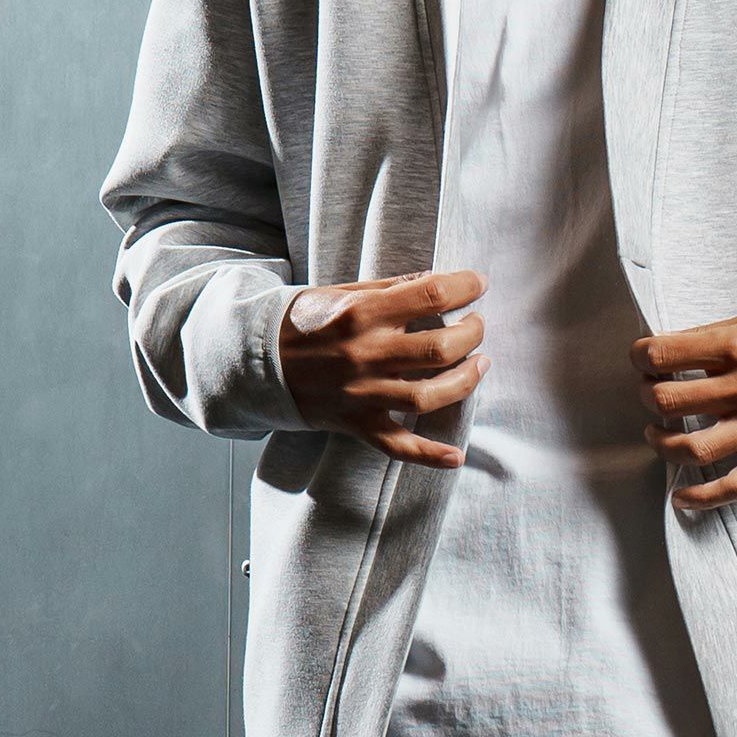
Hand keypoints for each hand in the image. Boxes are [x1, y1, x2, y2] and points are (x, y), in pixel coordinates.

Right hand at [278, 268, 489, 466]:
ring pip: (428, 397)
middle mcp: (365, 354)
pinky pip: (397, 445)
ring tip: (481, 364)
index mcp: (363, 312)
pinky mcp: (355, 423)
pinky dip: (429, 455)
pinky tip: (457, 456)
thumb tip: (433, 280)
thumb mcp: (342, 292)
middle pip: (439, 348)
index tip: (479, 283)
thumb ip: (389, 288)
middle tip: (478, 324)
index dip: (466, 286)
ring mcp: (361, 393)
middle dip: (472, 333)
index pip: (432, 294)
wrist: (255, 359)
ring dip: (466, 381)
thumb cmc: (303, 320)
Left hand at [632, 296, 736, 510]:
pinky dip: (703, 497)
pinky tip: (681, 497)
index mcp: (735, 344)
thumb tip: (668, 351)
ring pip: (692, 447)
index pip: (662, 354)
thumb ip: (712, 337)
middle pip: (667, 402)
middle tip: (650, 395)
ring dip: (662, 443)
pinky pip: (736, 483)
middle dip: (646, 398)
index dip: (640, 357)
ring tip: (658, 435)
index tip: (642, 360)